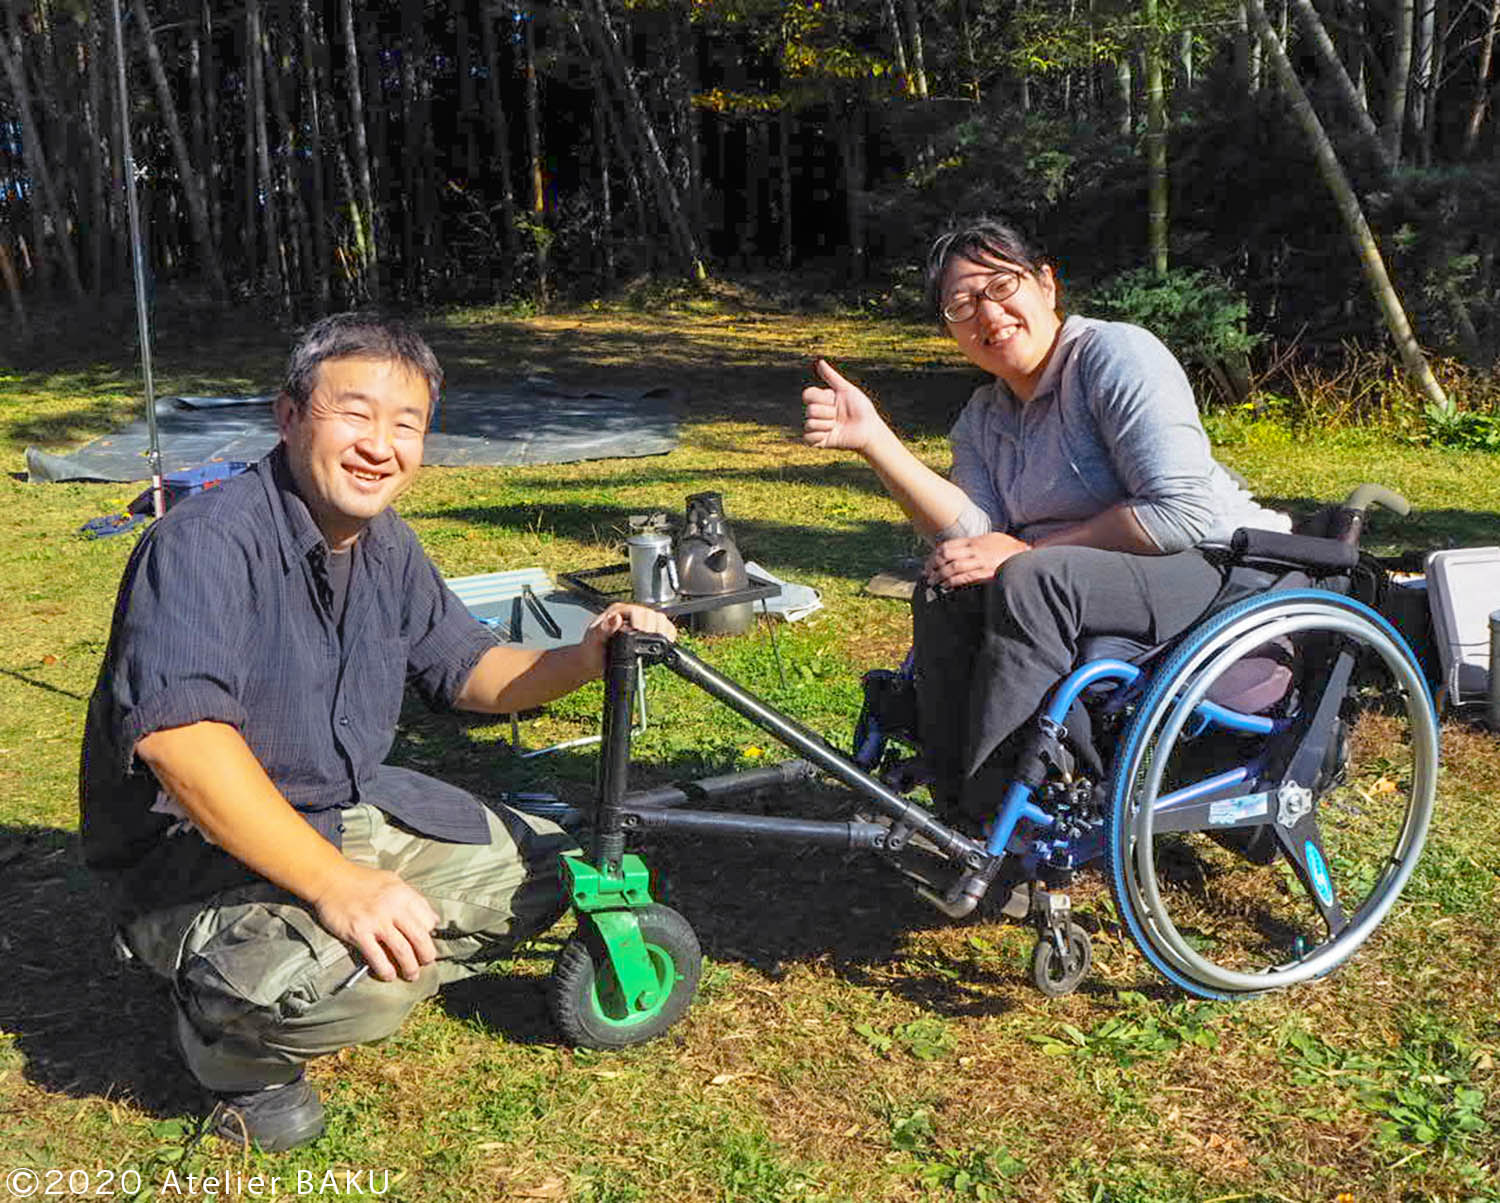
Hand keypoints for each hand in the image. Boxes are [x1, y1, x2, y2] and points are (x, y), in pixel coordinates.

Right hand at [310, 862, 439, 982]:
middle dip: (426, 955)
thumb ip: (413, 899)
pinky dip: (385, 969)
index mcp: (404, 894)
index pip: (428, 920)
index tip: (425, 942)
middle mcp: (393, 908)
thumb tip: (432, 920)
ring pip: (402, 950)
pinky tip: (388, 975)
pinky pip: (377, 956)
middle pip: (419, 938)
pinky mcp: (358, 932)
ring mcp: (376, 921)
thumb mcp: (393, 881)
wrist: (331, 880)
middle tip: (426, 963)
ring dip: (410, 967)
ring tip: (411, 975)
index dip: (429, 934)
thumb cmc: (363, 881)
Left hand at [579, 603, 677, 673]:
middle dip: (654, 627)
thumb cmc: (591, 650)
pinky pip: (664, 629)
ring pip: (660, 620)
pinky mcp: (647, 633)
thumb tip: (616, 619)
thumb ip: (602, 629)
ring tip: (659, 642)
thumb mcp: (592, 640)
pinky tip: (664, 643)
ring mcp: (640, 623)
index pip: (637, 610)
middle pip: (652, 614)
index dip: (642, 622)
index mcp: (617, 612)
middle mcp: (630, 615)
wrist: (592, 661)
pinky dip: (667, 635)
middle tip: (650, 642)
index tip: (641, 633)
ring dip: (663, 630)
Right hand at [802, 359, 888, 453]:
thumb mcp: (847, 390)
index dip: (819, 398)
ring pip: (809, 424)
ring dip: (826, 425)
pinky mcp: (819, 441)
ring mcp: (818, 427)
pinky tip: (830, 435)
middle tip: (838, 416)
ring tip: (837, 426)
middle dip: (827, 413)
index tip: (833, 399)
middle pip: (809, 410)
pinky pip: (808, 438)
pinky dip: (819, 436)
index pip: (807, 395)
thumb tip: (819, 361)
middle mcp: (818, 413)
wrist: (869, 430)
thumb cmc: (861, 409)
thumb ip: (831, 377)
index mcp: (823, 400)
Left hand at [924, 532, 1030, 588]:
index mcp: (974, 541)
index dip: (934, 555)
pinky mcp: (985, 573)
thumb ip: (973, 543)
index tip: (929, 563)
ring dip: (939, 575)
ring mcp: (980, 561)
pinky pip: (964, 578)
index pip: (947, 546)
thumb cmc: (1006, 548)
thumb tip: (957, 550)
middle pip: (946, 556)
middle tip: (926, 573)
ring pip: (952, 567)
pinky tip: (946, 586)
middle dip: (933, 565)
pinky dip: (952, 582)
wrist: (1023, 555)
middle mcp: (974, 550)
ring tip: (932, 582)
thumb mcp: (989, 539)